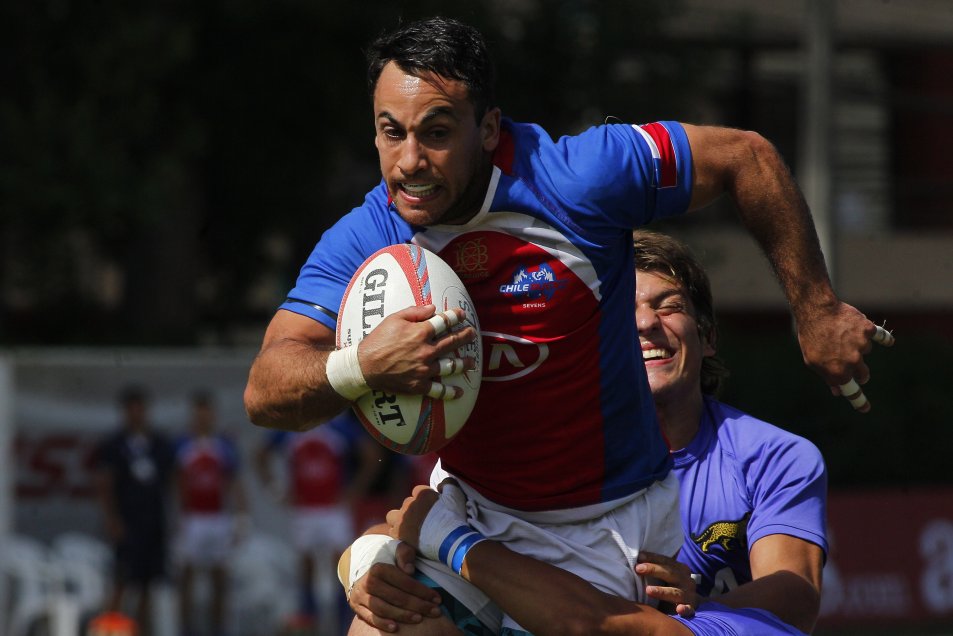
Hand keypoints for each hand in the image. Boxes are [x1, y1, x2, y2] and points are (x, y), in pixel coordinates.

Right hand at [348, 542, 441, 631]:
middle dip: (418, 605)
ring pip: (383, 609)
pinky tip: (396, 628)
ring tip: (419, 618)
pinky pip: (370, 618)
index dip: (422, 591)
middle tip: (435, 611)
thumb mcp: (398, 549)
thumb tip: (409, 570)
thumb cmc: (387, 558)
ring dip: (403, 616)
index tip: (437, 599)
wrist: (363, 565)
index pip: (404, 582)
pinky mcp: (356, 606)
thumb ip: (405, 555)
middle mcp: (368, 582)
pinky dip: (382, 624)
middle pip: (396, 597)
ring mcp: (361, 596)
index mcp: (379, 568)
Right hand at [360, 305, 476, 398]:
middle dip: (466, 336)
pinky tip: (460, 392)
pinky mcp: (418, 385)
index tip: (462, 314)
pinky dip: (450, 392)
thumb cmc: (377, 340)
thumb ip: (415, 311)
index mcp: (420, 332)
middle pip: (452, 341)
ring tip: (471, 362)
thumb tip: (433, 308)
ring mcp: (424, 369)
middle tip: (473, 333)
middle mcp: (426, 350)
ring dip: (464, 363)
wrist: (364, 366)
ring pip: (451, 366)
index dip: (455, 316)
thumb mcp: (393, 318)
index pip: (444, 322)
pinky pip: (438, 390)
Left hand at [386, 479, 471, 563]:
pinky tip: (406, 537)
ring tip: (409, 527)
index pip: (418, 492)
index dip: (425, 500)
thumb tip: (440, 485)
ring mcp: (402, 519)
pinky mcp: (398, 534)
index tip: (432, 508)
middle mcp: (409, 504)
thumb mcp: (456, 495)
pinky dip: (398, 533)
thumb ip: (448, 483)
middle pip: (407, 504)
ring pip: (393, 516)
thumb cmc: (454, 517)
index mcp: (421, 493)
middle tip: (424, 520)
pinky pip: (392, 531)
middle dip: (413, 509)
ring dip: (399, 519)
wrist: (450, 540)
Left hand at [636, 551, 699, 617]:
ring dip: (662, 591)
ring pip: (676, 592)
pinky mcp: (691, 608)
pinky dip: (685, 609)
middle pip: (670, 573)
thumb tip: (637, 559)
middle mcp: (686, 580)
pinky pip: (689, 609)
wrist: (688, 604)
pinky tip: (679, 609)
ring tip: (648, 590)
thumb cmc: (670, 587)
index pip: (665, 561)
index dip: (652, 558)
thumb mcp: (666, 576)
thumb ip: (656, 569)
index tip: (638, 556)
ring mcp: (689, 595)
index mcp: (680, 569)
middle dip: (654, 570)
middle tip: (638, 569)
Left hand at [795, 300, 890, 411]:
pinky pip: (881, 337)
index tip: (865, 408)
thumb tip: (837, 391)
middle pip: (864, 375)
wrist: (816, 310)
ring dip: (857, 346)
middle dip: (859, 373)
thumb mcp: (812, 361)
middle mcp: (852, 362)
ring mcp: (862, 345)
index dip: (859, 402)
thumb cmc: (811, 336)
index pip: (852, 392)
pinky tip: (888, 342)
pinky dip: (884, 339)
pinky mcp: (868, 330)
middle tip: (852, 365)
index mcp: (838, 372)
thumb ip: (827, 376)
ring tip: (841, 334)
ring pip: (865, 352)